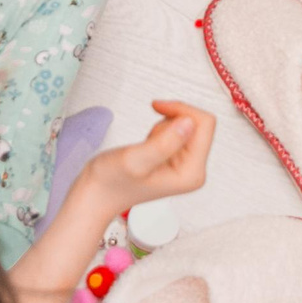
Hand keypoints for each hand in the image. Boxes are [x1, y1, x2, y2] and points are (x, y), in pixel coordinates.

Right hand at [75, 101, 214, 211]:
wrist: (96, 194)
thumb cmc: (111, 182)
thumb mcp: (135, 160)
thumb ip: (164, 143)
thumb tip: (189, 123)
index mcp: (192, 173)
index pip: (205, 124)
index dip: (182, 109)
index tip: (159, 108)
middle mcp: (193, 170)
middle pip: (198, 123)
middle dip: (172, 120)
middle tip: (149, 135)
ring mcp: (185, 165)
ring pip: (187, 124)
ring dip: (164, 125)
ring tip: (145, 145)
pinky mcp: (176, 159)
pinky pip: (177, 130)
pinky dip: (160, 130)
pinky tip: (147, 146)